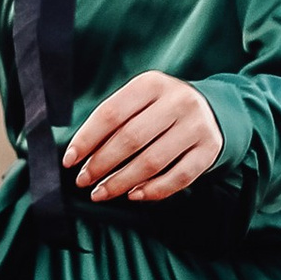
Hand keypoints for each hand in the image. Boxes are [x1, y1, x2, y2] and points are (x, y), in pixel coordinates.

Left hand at [62, 69, 223, 202]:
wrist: (210, 108)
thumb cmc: (160, 108)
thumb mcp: (139, 100)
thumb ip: (112, 121)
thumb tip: (79, 154)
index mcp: (152, 84)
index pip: (111, 113)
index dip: (86, 139)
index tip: (70, 160)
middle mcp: (177, 101)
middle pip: (130, 139)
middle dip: (101, 164)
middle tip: (83, 180)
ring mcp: (196, 126)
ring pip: (152, 162)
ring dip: (121, 182)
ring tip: (102, 192)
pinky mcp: (209, 149)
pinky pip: (178, 177)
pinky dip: (153, 190)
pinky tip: (134, 195)